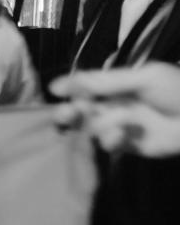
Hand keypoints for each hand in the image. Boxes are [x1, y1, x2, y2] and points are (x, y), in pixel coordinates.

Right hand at [51, 63, 179, 156]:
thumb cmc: (177, 91)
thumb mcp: (143, 78)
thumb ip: (105, 82)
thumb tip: (61, 82)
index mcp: (117, 85)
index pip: (85, 86)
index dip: (70, 88)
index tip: (56, 90)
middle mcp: (114, 105)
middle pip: (81, 109)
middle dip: (72, 112)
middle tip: (67, 114)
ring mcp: (120, 126)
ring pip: (92, 127)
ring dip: (99, 124)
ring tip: (117, 123)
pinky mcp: (128, 146)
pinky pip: (108, 144)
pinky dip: (112, 139)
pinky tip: (124, 135)